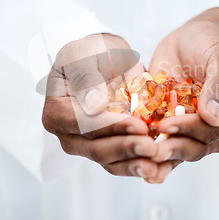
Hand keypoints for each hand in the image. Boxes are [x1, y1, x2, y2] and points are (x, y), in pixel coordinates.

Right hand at [42, 33, 161, 177]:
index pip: (82, 124)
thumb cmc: (89, 52)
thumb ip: (85, 77)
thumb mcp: (81, 54)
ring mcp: (90, 145)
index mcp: (57, 112)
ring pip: (111, 162)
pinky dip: (142, 164)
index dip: (110, 127)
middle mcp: (70, 135)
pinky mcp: (111, 148)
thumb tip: (94, 105)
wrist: (106, 59)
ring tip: (157, 161)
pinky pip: (125, 162)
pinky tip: (161, 166)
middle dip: (125, 149)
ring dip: (134, 164)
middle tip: (152, 148)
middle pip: (96, 149)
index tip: (136, 125)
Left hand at [146, 8, 218, 182]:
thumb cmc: (214, 44)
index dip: (192, 130)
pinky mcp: (173, 127)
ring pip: (178, 150)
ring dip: (160, 158)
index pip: (216, 130)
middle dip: (173, 149)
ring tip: (140, 161)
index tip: (168, 125)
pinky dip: (148, 149)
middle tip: (150, 149)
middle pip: (197, 147)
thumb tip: (214, 118)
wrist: (192, 38)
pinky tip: (133, 158)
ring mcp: (194, 131)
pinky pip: (162, 142)